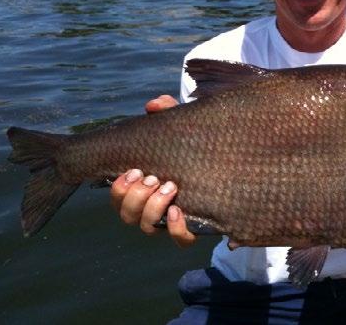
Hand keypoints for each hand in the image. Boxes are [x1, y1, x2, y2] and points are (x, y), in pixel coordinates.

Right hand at [110, 95, 195, 247]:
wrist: (226, 162)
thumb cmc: (195, 145)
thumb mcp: (181, 127)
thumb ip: (167, 112)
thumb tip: (153, 105)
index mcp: (144, 186)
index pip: (119, 197)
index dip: (120, 189)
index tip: (133, 171)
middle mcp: (153, 206)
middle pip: (127, 215)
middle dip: (135, 197)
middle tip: (152, 178)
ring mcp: (171, 219)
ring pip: (147, 227)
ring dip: (152, 208)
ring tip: (169, 187)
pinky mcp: (194, 228)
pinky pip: (180, 239)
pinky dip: (175, 229)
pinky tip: (179, 211)